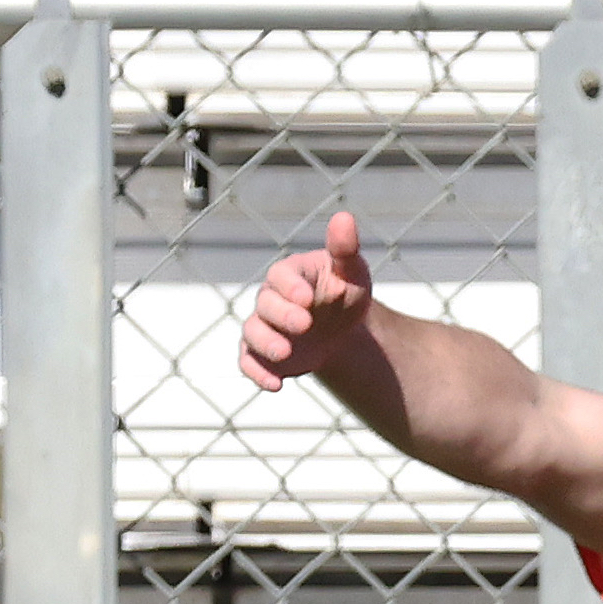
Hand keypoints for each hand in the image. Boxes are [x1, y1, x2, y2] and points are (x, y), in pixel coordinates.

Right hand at [238, 210, 378, 391]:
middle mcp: (271, 300)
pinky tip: (275, 386)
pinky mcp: (263, 354)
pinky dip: (257, 373)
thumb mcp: (352, 273)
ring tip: (285, 354)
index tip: (308, 298)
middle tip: (305, 325)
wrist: (343, 332)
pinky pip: (250, 362)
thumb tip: (345, 218)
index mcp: (290, 276)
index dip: (291, 287)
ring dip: (266, 344)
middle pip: (266, 305)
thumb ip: (346, 250)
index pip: (282, 277)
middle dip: (282, 316)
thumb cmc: (345, 294)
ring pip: (253, 333)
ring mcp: (265, 327)